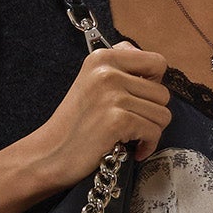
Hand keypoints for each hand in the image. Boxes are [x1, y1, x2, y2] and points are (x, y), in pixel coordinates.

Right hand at [30, 41, 171, 186]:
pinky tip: (135, 150)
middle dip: (153, 114)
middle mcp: (107, 72)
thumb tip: (155, 67)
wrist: (50, 154)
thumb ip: (120, 69)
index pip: (156, 61)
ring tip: (133, 138)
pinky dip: (148, 145)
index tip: (141, 99)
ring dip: (151, 131)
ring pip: (162, 113)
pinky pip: (154, 131)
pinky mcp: (118, 120)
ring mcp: (113, 96)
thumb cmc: (73, 125)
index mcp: (102, 58)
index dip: (155, 84)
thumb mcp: (91, 83)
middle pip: (163, 92)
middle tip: (135, 125)